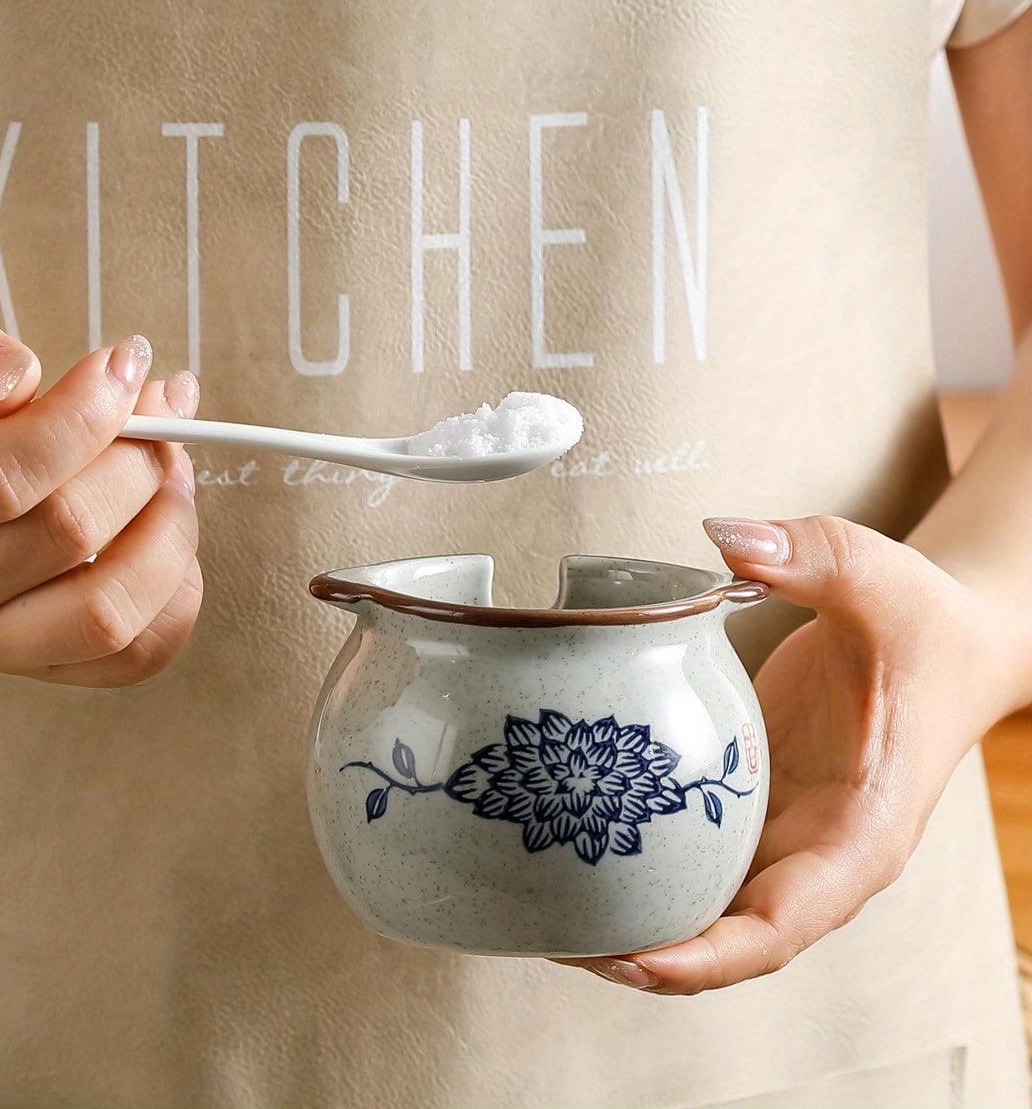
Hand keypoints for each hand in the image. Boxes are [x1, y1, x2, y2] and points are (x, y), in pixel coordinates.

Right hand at [0, 305, 202, 686]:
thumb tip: (17, 376)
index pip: (9, 471)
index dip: (90, 412)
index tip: (127, 364)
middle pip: (71, 530)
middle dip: (142, 460)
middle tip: (163, 417)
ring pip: (108, 610)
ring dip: (170, 531)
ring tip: (172, 476)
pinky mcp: (39, 664)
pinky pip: (136, 656)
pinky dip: (177, 597)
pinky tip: (166, 536)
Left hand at [562, 514, 1024, 992]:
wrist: (947, 637)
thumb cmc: (927, 623)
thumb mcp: (880, 578)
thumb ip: (811, 556)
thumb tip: (725, 538)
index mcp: (861, 836)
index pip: (781, 928)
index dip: (703, 957)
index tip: (628, 958)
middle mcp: (820, 854)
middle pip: (729, 940)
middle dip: (645, 955)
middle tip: (554, 936)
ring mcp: (786, 835)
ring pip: (710, 908)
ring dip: (637, 921)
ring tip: (548, 906)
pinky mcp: (758, 807)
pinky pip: (700, 855)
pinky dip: (648, 865)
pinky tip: (583, 841)